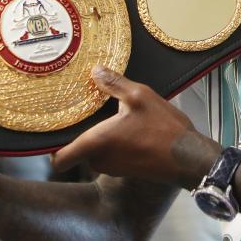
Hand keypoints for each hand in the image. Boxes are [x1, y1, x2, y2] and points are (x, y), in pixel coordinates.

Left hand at [50, 66, 220, 187]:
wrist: (189, 157)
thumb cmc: (164, 128)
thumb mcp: (139, 96)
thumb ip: (114, 84)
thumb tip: (95, 70)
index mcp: (96, 143)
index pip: (59, 160)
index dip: (51, 147)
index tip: (54, 130)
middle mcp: (100, 160)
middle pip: (77, 148)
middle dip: (82, 131)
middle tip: (90, 110)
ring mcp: (112, 168)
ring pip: (95, 150)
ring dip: (101, 136)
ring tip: (114, 116)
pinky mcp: (125, 170)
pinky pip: (110, 154)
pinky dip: (114, 142)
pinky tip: (129, 127)